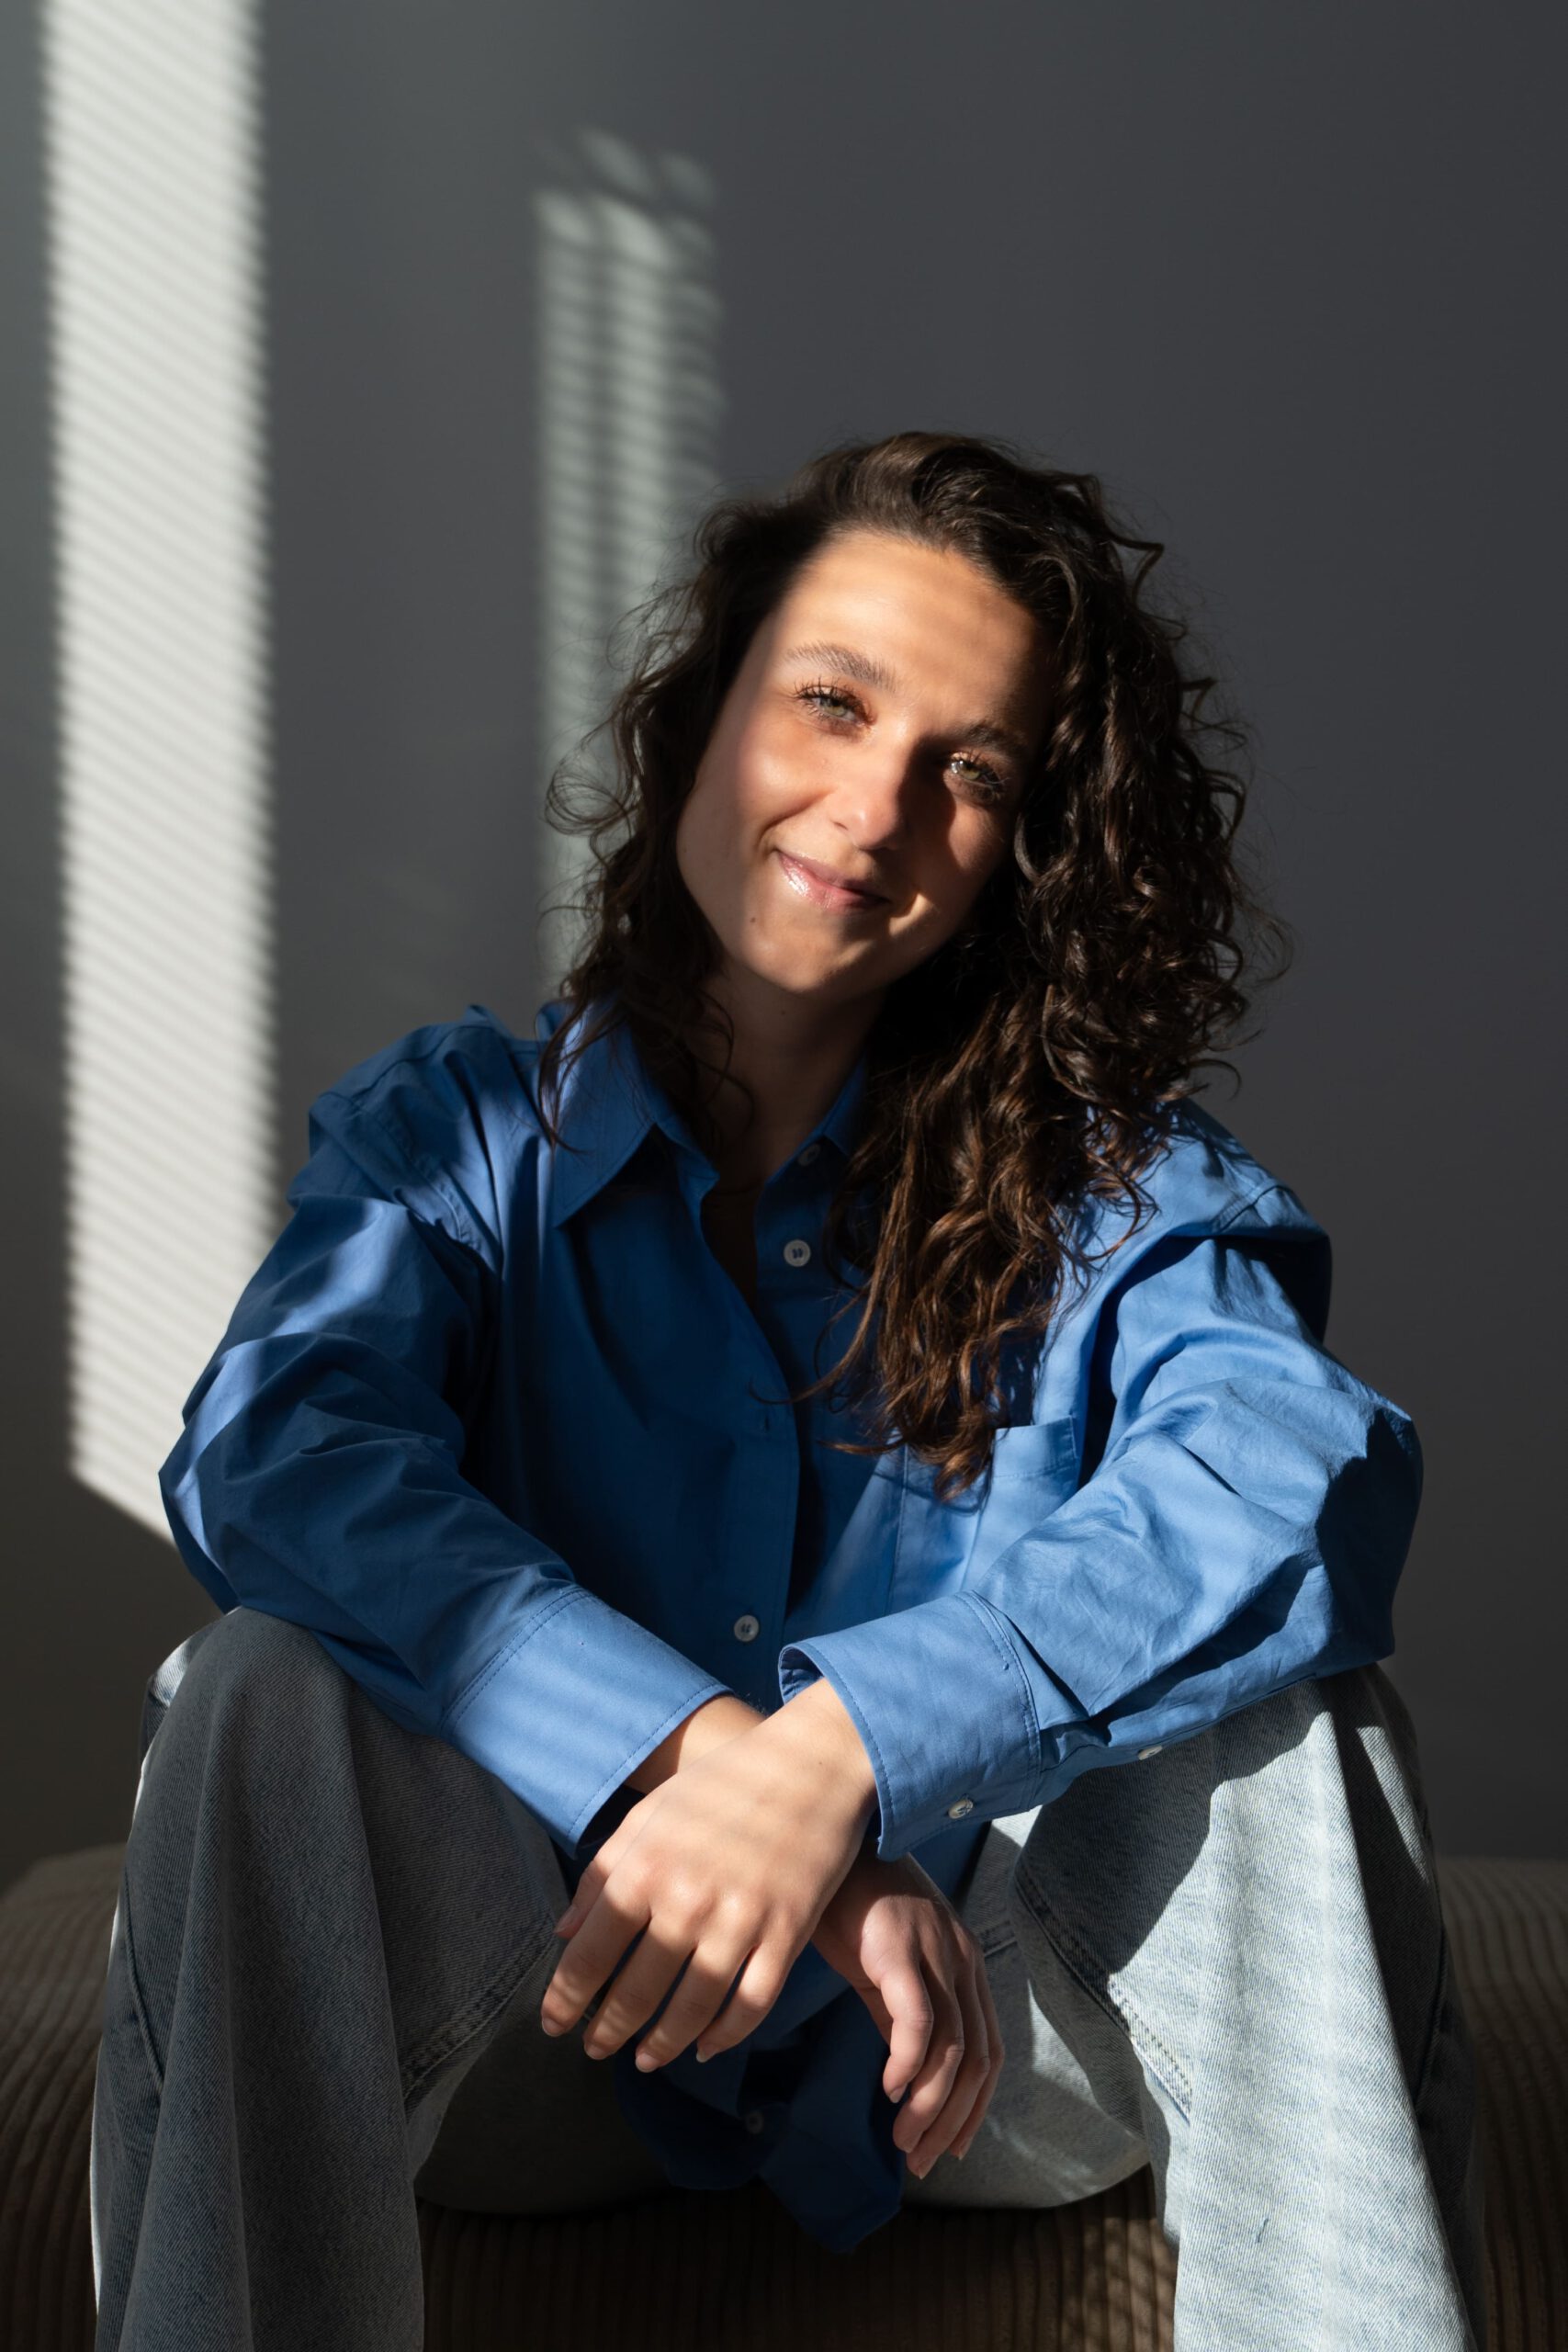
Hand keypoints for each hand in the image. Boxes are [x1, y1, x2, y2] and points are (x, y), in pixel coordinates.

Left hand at [539, 1695, 875, 2066]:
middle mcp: (688, 1899)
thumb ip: (603, 1872)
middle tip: (594, 2048)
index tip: (553, 2025)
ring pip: (692, 2011)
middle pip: (637, 1991)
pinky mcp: (787, 1933)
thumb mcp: (650, 1813)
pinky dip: (725, 2036)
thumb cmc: (724, 1784)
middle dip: (608, 2030)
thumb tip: (564, 1932)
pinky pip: (751, 2005)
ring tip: (645, 2059)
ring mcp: (741, 1920)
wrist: (812, 1762)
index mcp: (646, 1866)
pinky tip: (705, 2047)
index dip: (566, 1998)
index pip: (590, 1953)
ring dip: (662, 2044)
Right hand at [810, 1845, 1004, 2178]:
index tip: (950, 2148)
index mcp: (963, 1962)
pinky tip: (891, 2091)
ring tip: (903, 2141)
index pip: (988, 2049)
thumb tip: (905, 2078)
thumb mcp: (883, 1967)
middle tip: (921, 2160)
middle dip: (952, 2120)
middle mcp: (960, 1957)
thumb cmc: (849, 1904)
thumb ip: (899, 2016)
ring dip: (929, 2106)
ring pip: (951, 2048)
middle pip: (977, 2058)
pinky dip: (909, 2064)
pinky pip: (917, 2021)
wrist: (825, 1847)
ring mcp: (933, 1952)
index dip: (974, 2106)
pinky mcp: (899, 1950)